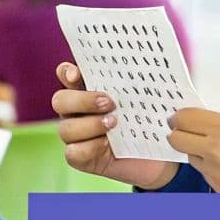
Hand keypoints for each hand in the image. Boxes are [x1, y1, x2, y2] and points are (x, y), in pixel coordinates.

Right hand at [50, 62, 176, 189]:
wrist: (160, 157)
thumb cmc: (150, 123)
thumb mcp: (147, 100)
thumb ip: (139, 83)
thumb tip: (147, 62)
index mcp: (88, 91)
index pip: (67, 75)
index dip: (67, 72)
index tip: (76, 74)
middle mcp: (78, 112)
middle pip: (60, 100)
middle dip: (82, 100)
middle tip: (109, 102)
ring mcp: (77, 135)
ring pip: (65, 128)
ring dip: (89, 125)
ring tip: (114, 124)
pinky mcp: (81, 157)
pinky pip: (73, 153)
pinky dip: (89, 148)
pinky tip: (107, 145)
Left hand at [165, 108, 219, 192]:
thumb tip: (203, 122)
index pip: (183, 118)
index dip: (180, 116)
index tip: (180, 116)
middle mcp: (217, 153)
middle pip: (176, 140)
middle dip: (181, 134)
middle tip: (188, 130)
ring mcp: (218, 175)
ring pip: (192, 159)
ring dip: (199, 153)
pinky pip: (207, 175)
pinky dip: (213, 170)